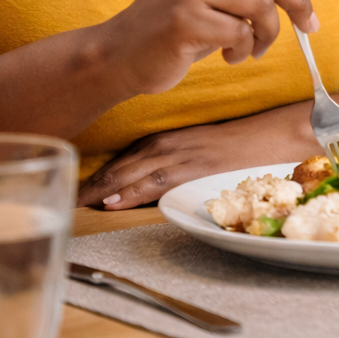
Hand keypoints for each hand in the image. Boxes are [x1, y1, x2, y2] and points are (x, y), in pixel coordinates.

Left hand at [77, 102, 318, 208]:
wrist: (279, 134)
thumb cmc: (244, 144)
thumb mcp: (205, 150)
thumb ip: (177, 163)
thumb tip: (147, 186)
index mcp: (172, 138)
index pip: (125, 156)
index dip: (97, 173)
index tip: (71, 187)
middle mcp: (172, 143)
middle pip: (122, 164)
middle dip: (91, 183)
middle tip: (59, 197)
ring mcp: (185, 154)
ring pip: (133, 172)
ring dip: (102, 189)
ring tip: (76, 203)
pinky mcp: (198, 166)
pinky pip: (158, 180)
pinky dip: (132, 191)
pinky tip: (112, 202)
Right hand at [94, 0, 320, 97]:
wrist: (122, 51)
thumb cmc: (179, 18)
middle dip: (299, 2)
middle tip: (309, 25)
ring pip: (261, 5)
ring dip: (270, 33)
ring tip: (257, 47)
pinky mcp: (183, 20)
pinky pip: (240, 33)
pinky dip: (246, 49)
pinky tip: (232, 56)